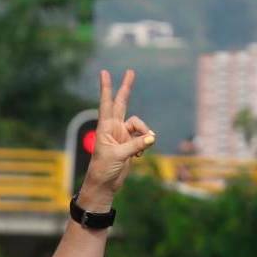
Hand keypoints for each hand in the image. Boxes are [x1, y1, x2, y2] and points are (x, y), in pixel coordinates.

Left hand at [78, 69, 155, 210]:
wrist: (104, 185)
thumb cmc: (104, 170)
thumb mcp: (119, 156)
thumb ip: (136, 145)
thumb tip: (153, 137)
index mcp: (105, 128)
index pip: (106, 104)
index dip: (106, 88)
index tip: (104, 72)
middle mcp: (113, 129)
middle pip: (122, 103)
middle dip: (126, 88)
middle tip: (130, 71)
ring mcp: (122, 136)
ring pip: (139, 125)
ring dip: (144, 133)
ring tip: (141, 150)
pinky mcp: (130, 144)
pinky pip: (144, 137)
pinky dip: (145, 144)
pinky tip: (139, 156)